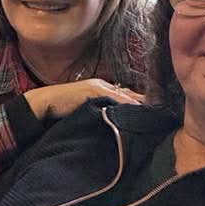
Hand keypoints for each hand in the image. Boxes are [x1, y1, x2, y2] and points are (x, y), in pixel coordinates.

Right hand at [23, 78, 142, 122]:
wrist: (45, 103)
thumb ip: (100, 111)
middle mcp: (102, 85)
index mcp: (101, 89)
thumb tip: (115, 121)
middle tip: (160, 111)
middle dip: (142, 102)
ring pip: (123, 94)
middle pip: (128, 93)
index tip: (154, 111)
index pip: (125, 95)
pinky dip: (125, 102)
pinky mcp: (92, 90)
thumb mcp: (85, 109)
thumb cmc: (63, 109)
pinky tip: (135, 109)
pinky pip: (113, 96)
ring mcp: (97, 86)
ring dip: (137, 103)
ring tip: (152, 111)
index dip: (139, 103)